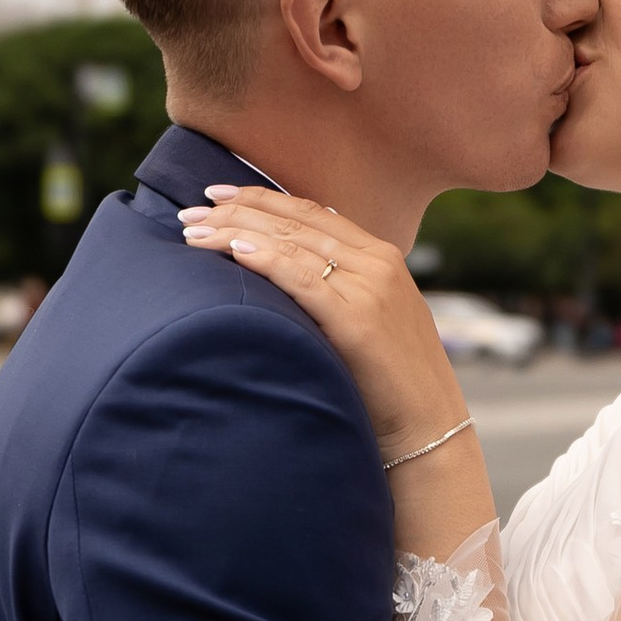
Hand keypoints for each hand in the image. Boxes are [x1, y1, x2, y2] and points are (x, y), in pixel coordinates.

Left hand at [180, 187, 464, 460]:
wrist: (430, 426)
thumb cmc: (393, 382)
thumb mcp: (373, 319)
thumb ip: (343, 288)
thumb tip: (292, 269)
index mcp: (382, 256)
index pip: (312, 212)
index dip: (262, 198)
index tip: (219, 194)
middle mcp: (377, 262)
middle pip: (295, 221)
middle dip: (237, 210)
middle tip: (190, 210)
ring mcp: (370, 286)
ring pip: (291, 242)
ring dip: (235, 232)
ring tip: (192, 230)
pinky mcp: (357, 319)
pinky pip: (302, 277)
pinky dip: (266, 259)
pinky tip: (234, 251)